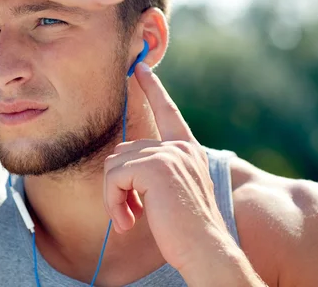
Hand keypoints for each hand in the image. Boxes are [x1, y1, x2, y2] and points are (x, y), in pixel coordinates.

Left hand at [103, 63, 240, 273]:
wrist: (205, 249)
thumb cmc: (186, 229)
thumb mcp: (173, 191)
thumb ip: (155, 170)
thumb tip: (120, 160)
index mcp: (187, 149)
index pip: (168, 111)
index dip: (153, 88)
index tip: (140, 68)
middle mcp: (179, 147)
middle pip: (123, 151)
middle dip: (117, 185)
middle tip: (129, 213)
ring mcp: (168, 154)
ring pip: (114, 166)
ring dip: (114, 197)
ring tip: (129, 219)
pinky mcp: (154, 167)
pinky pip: (113, 178)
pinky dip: (113, 203)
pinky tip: (127, 222)